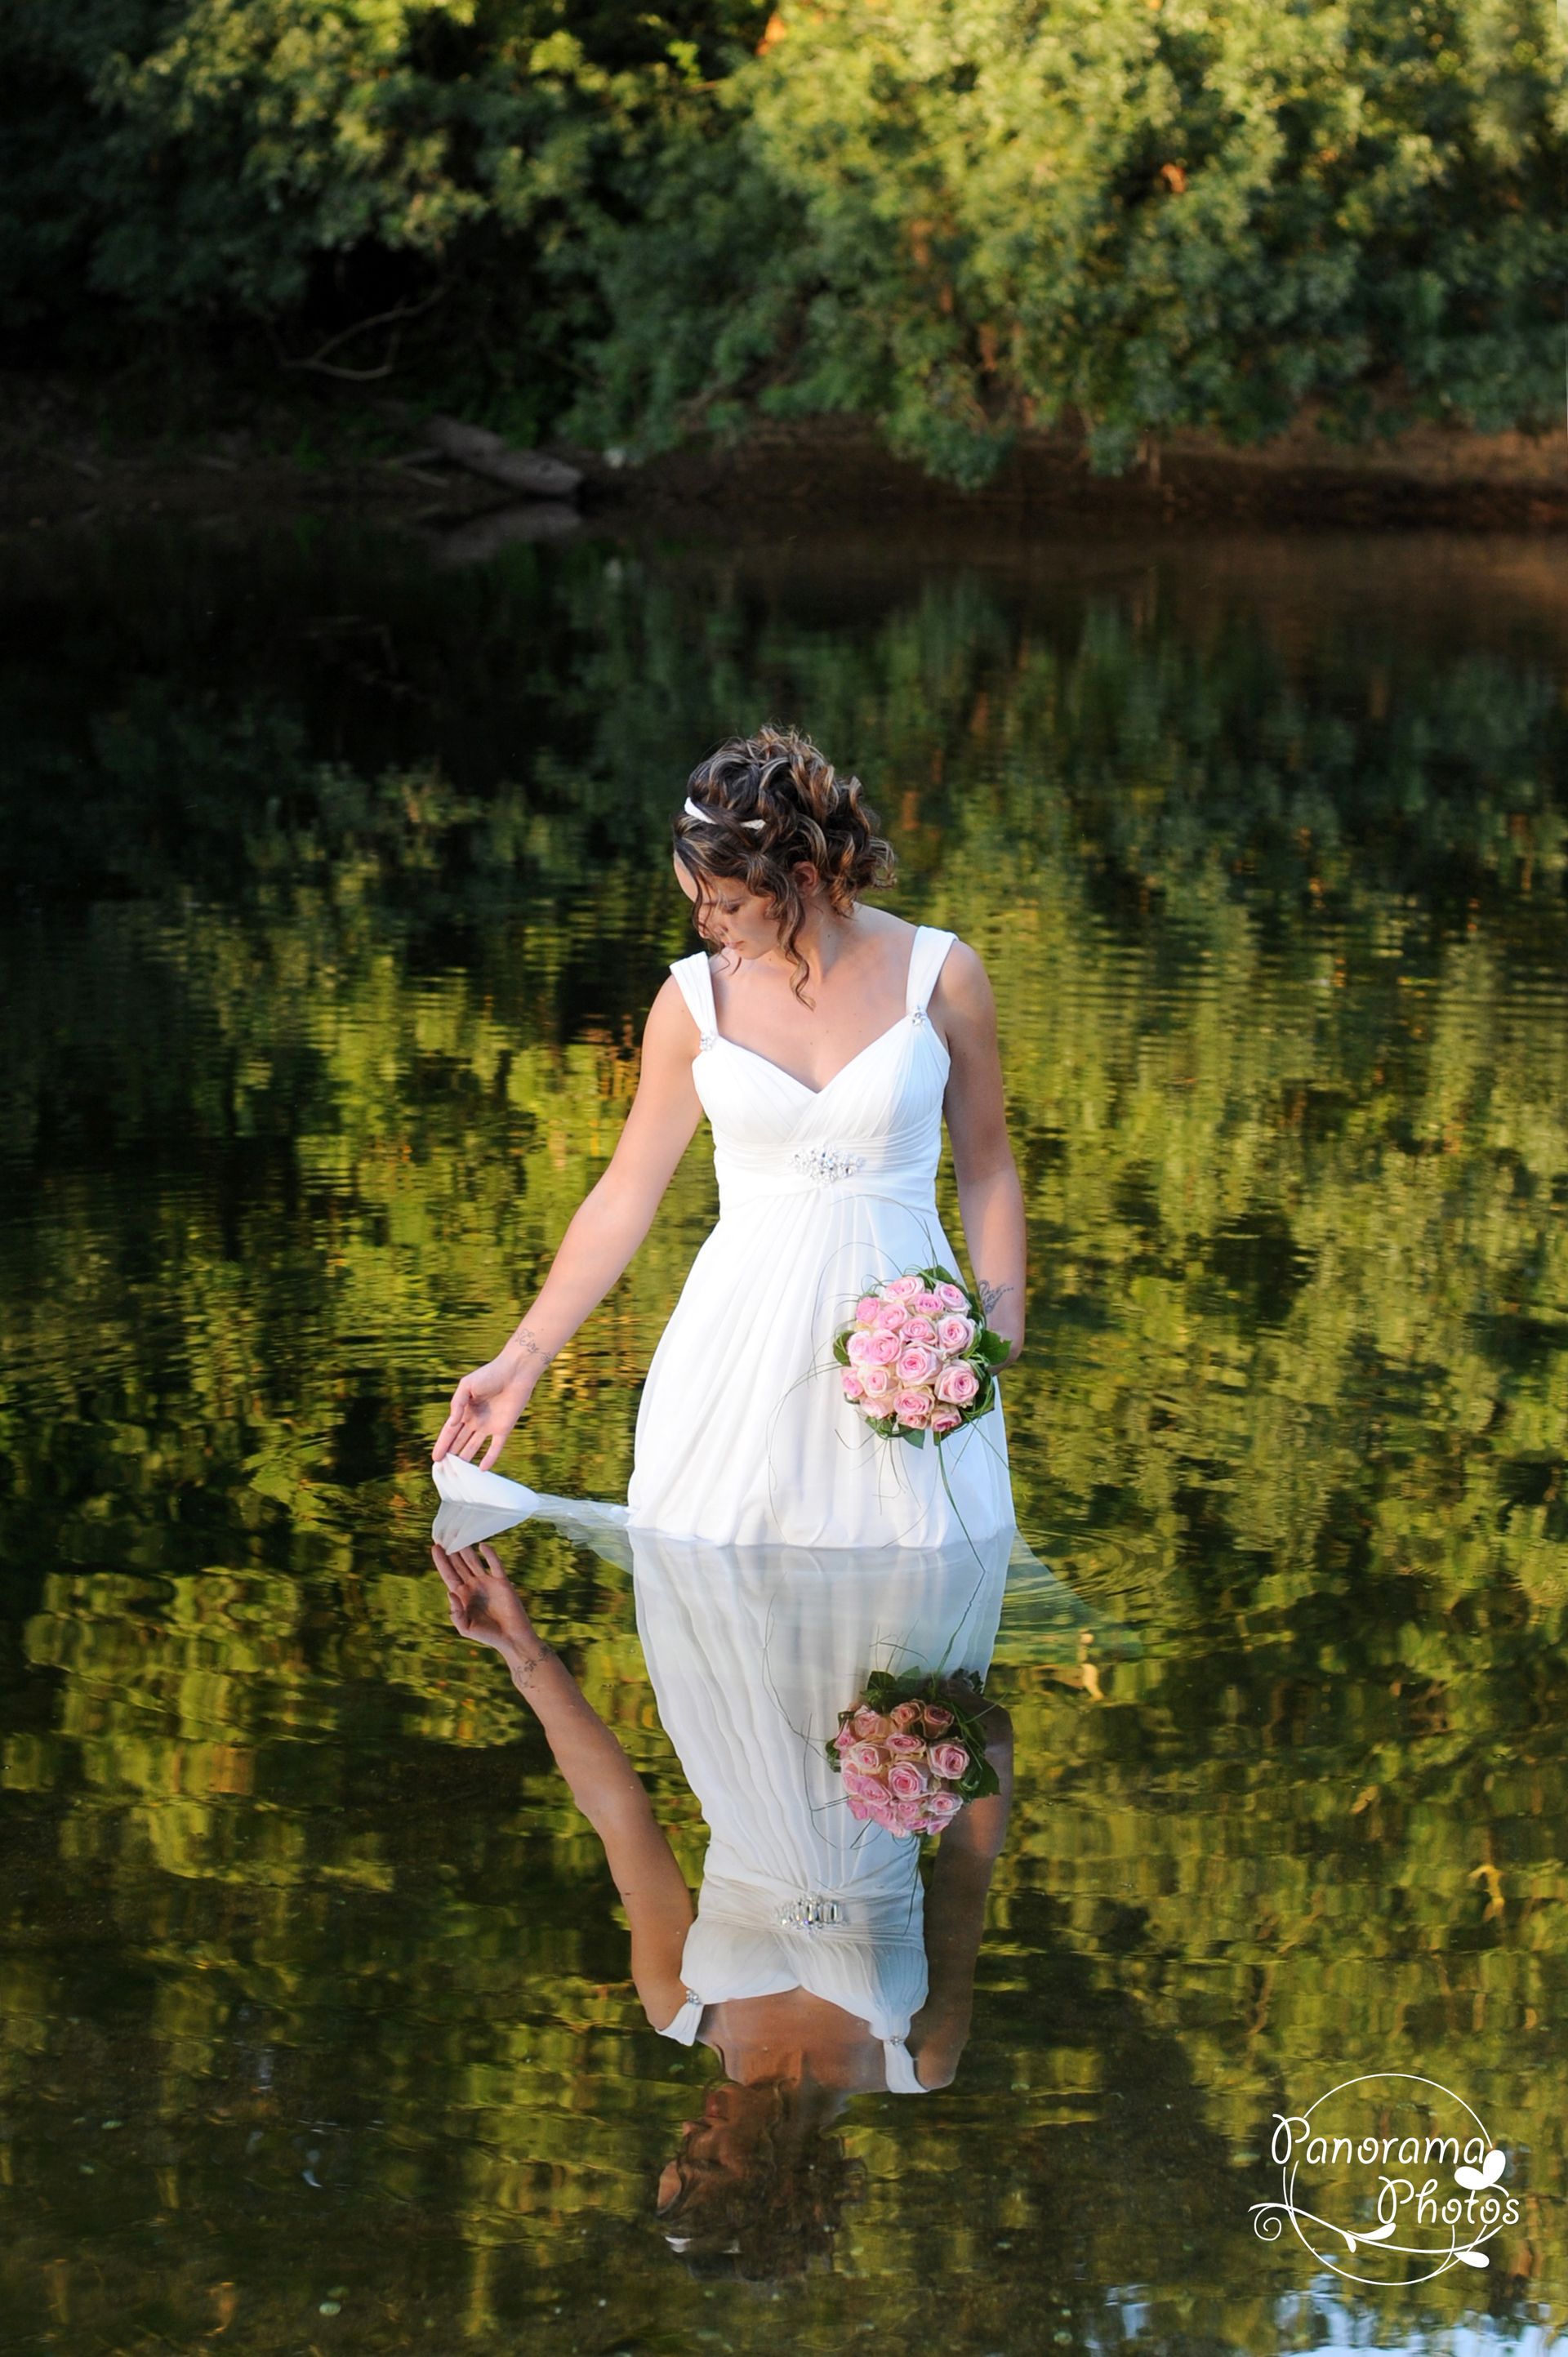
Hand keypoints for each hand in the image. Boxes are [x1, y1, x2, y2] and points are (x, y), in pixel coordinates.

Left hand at [431, 1540, 538, 1658]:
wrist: (512, 1638)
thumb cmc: (488, 1635)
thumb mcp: (466, 1628)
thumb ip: (456, 1613)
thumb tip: (449, 1593)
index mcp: (462, 1596)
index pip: (449, 1574)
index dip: (441, 1561)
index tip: (435, 1546)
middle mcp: (473, 1586)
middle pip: (459, 1564)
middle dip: (452, 1551)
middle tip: (445, 1534)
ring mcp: (487, 1582)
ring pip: (474, 1561)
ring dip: (466, 1549)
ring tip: (459, 1534)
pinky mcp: (502, 1582)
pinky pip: (495, 1565)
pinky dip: (490, 1555)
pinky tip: (482, 1546)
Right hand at [432, 1346, 534, 1467]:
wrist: (515, 1372)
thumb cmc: (490, 1374)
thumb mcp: (467, 1386)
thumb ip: (457, 1404)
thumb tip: (452, 1424)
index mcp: (464, 1410)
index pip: (450, 1431)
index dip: (442, 1445)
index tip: (435, 1459)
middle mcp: (475, 1420)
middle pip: (460, 1441)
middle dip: (451, 1455)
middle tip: (444, 1471)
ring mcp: (489, 1425)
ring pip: (474, 1446)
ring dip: (466, 1459)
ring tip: (458, 1474)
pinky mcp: (504, 1428)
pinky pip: (495, 1447)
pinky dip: (489, 1458)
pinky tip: (482, 1470)